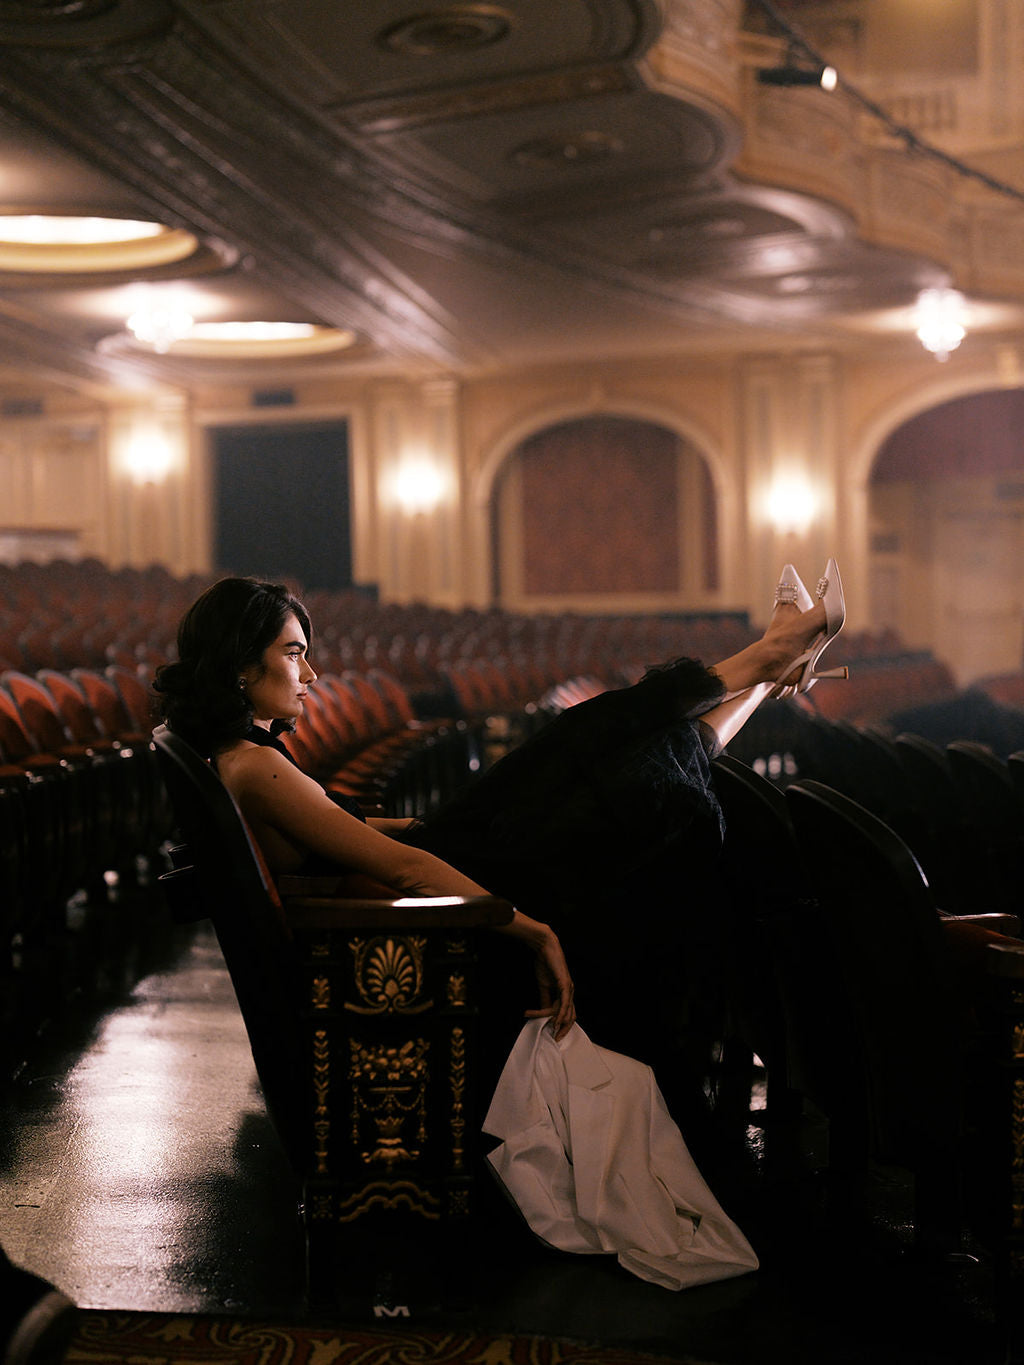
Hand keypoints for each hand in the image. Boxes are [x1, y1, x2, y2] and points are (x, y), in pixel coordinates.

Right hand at [523, 924, 575, 1040]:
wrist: (545, 948)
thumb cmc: (545, 964)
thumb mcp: (544, 986)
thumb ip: (545, 1000)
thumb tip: (544, 1013)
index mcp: (565, 992)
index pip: (566, 1013)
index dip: (561, 1025)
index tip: (553, 1034)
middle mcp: (570, 992)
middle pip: (572, 1015)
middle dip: (565, 1029)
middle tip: (556, 1039)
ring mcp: (569, 988)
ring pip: (568, 1011)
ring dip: (561, 1023)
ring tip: (554, 1032)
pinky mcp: (565, 984)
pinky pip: (565, 1002)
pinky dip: (561, 1013)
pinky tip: (556, 1021)